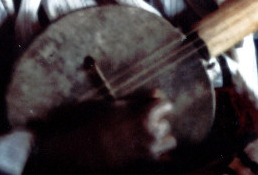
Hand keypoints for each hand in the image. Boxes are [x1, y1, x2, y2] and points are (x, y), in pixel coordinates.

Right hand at [32, 89, 176, 170]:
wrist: (88, 150)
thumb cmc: (100, 123)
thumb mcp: (118, 105)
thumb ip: (141, 99)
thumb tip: (158, 93)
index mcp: (145, 115)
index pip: (166, 105)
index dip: (159, 105)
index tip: (154, 106)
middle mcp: (151, 133)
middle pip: (166, 123)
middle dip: (157, 122)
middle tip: (142, 123)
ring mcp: (150, 151)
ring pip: (170, 141)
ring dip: (161, 138)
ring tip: (147, 137)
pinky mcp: (147, 164)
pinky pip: (165, 158)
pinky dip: (161, 154)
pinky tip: (147, 149)